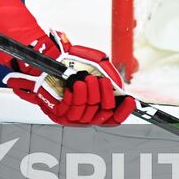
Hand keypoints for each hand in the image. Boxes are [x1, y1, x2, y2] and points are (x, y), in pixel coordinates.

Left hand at [4, 31, 135, 125]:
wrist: (48, 60)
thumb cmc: (71, 63)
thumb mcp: (95, 64)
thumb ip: (108, 72)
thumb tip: (119, 86)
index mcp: (95, 107)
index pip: (113, 118)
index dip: (123, 111)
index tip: (129, 100)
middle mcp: (85, 115)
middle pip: (103, 115)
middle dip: (105, 97)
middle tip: (103, 82)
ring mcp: (71, 116)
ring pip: (88, 112)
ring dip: (90, 93)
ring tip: (87, 79)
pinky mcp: (58, 114)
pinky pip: (72, 108)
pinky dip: (77, 95)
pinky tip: (76, 83)